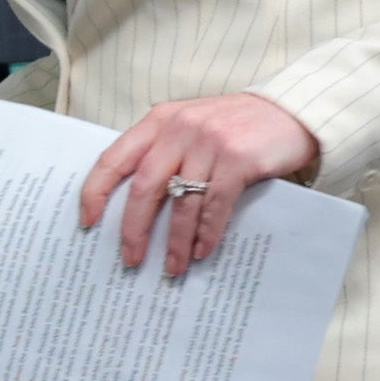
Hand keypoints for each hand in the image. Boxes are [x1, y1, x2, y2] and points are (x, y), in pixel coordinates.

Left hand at [76, 92, 319, 276]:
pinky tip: (201, 251)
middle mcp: (180, 129)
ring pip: (180, 203)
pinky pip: (213, 207)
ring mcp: (209, 143)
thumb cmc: (236, 125)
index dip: (96, 192)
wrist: (291, 112)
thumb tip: (135, 204)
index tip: (88, 222)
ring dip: (175, 242)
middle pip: (145, 188)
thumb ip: (163, 150)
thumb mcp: (191, 125)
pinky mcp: (238, 160)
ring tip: (172, 268)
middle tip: (131, 260)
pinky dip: (205, 233)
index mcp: (160, 120)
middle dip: (134, 230)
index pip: (114, 158)